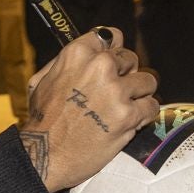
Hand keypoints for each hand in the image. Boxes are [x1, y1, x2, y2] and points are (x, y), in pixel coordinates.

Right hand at [19, 27, 159, 192]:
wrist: (44, 156)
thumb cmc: (41, 121)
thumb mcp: (42, 80)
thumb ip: (66, 61)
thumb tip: (91, 50)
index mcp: (78, 53)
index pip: (111, 36)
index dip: (114, 51)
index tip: (114, 63)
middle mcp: (100, 66)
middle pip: (131, 58)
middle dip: (126, 75)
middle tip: (114, 93)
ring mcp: (116, 91)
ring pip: (147, 81)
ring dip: (139, 95)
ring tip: (123, 108)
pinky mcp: (128, 115)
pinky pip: (152, 106)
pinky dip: (143, 115)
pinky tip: (128, 122)